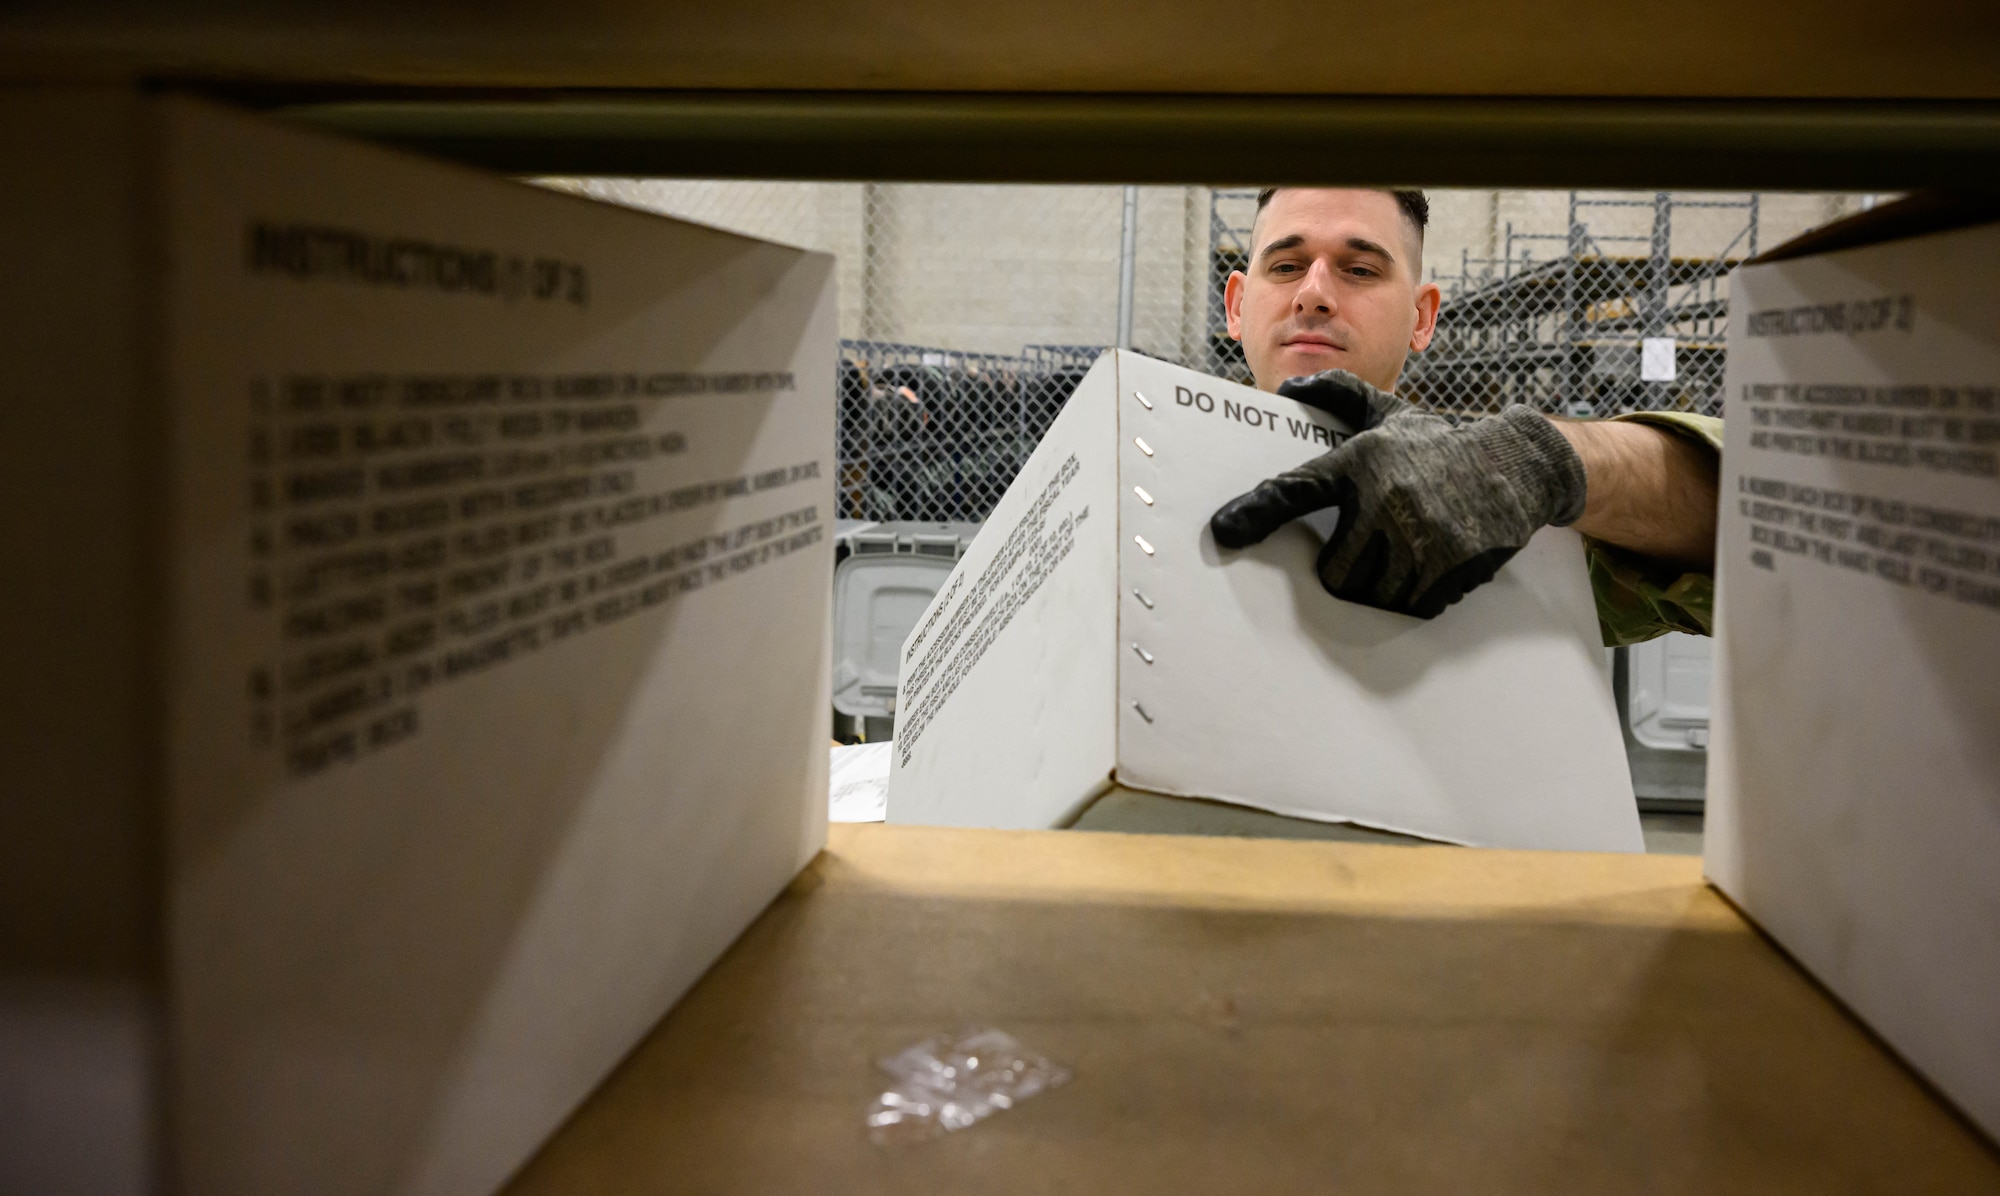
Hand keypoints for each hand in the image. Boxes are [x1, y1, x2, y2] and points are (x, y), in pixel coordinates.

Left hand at [1210, 375, 1587, 618]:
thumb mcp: (1390, 414)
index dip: (1256, 512)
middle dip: (1343, 570)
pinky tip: (1428, 566)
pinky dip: (1410, 596)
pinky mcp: (1447, 569)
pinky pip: (1406, 605)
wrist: (1516, 465)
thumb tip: (1296, 386)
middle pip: (1333, 570)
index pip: (1295, 490)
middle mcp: (1384, 499)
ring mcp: (1418, 537)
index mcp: (1361, 462)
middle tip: (1365, 552)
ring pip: (1368, 593)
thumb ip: (1340, 396)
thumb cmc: (1442, 445)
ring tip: (1400, 556)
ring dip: (1377, 586)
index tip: (1223, 530)